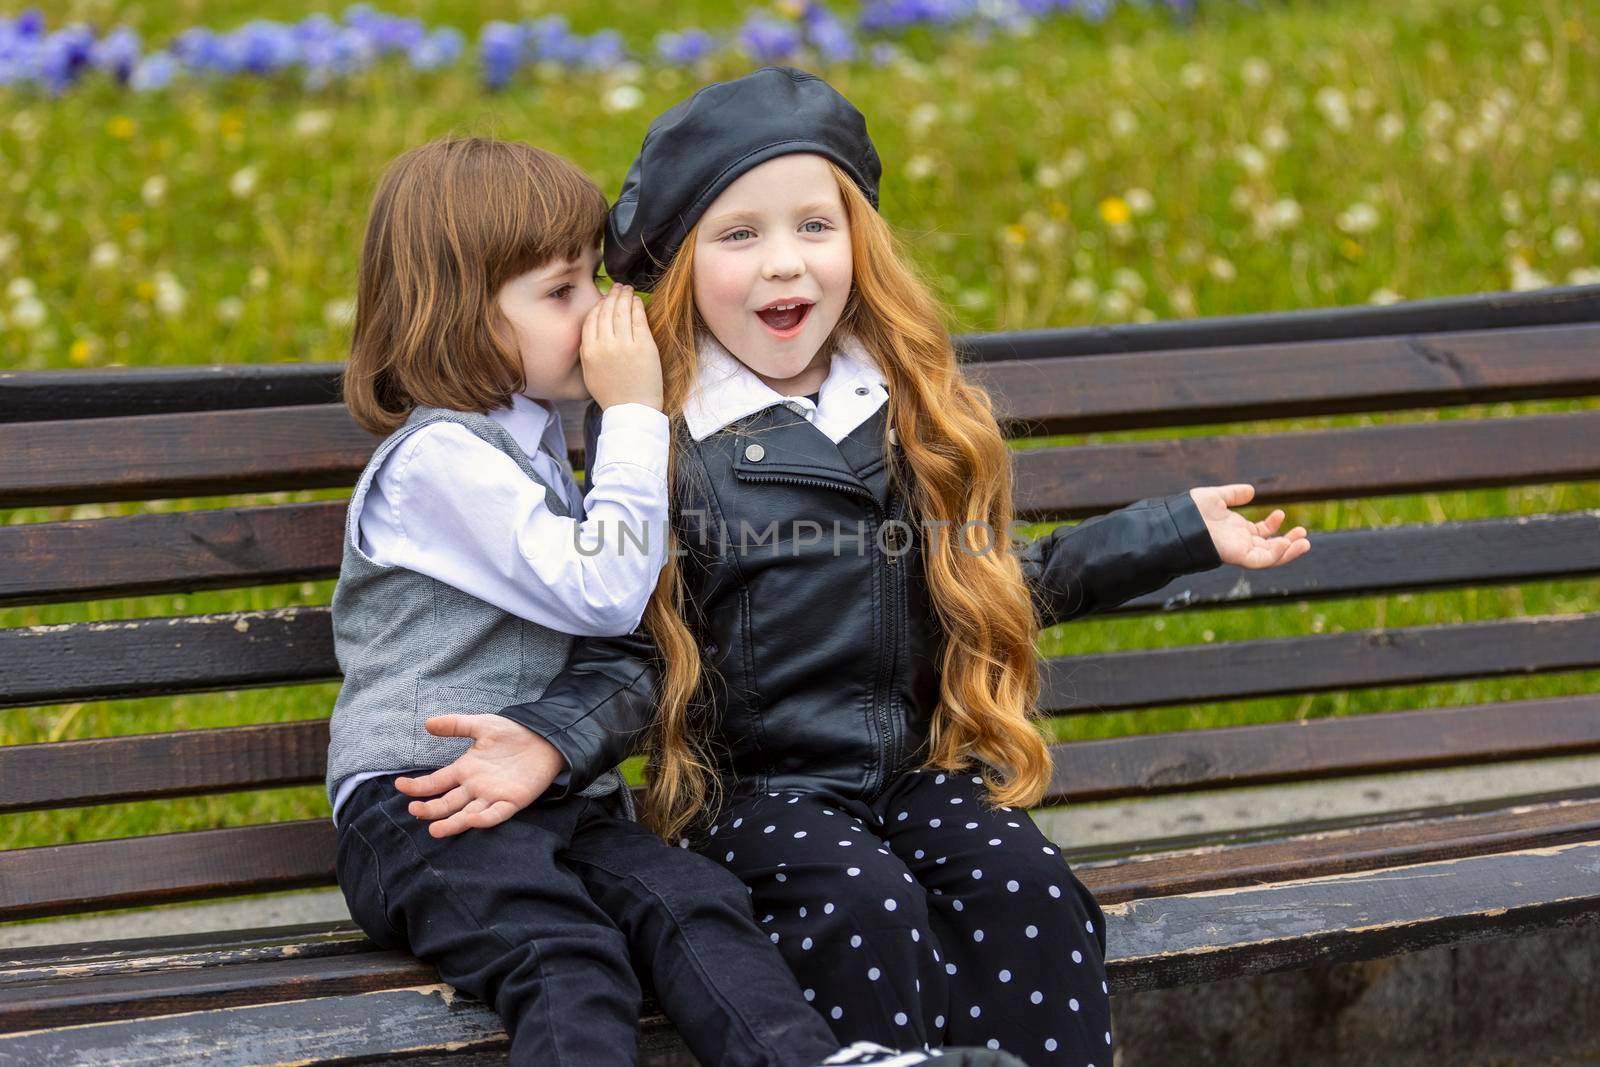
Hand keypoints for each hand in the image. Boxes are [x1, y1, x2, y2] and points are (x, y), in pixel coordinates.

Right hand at [393, 715, 565, 838]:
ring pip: (467, 813)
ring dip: (452, 822)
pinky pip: (496, 813)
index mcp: (465, 770)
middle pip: (448, 802)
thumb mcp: (481, 725)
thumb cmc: (512, 733)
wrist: (545, 737)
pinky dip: (485, 818)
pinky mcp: (512, 801)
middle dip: (430, 808)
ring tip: (433, 829)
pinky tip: (472, 819)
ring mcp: (492, 795)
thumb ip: (456, 725)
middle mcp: (475, 787)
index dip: (419, 786)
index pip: (437, 782)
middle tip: (414, 810)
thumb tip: (427, 723)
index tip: (400, 786)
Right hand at [580, 283, 662, 411]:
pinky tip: (637, 301)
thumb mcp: (590, 373)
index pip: (591, 318)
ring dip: (625, 296)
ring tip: (627, 290)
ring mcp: (624, 344)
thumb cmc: (612, 394)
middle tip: (617, 288)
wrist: (632, 410)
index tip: (604, 299)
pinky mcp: (643, 346)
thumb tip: (590, 332)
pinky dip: (637, 306)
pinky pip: (638, 319)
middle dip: (612, 296)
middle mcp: (604, 344)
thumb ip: (587, 351)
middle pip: (606, 310)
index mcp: (589, 350)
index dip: (598, 305)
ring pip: (622, 311)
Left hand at [1189, 484, 1310, 568]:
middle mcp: (1239, 543)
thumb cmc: (1191, 512)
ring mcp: (1239, 551)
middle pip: (1269, 548)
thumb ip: (1233, 494)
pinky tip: (1287, 543)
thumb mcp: (1216, 498)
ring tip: (1305, 542)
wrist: (1178, 522)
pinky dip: (1276, 554)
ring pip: (1270, 557)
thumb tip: (1252, 491)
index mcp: (1235, 531)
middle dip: (1288, 542)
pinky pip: (1261, 560)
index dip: (1272, 525)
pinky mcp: (1238, 557)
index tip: (1280, 513)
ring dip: (1289, 551)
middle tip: (1304, 534)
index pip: (1260, 533)